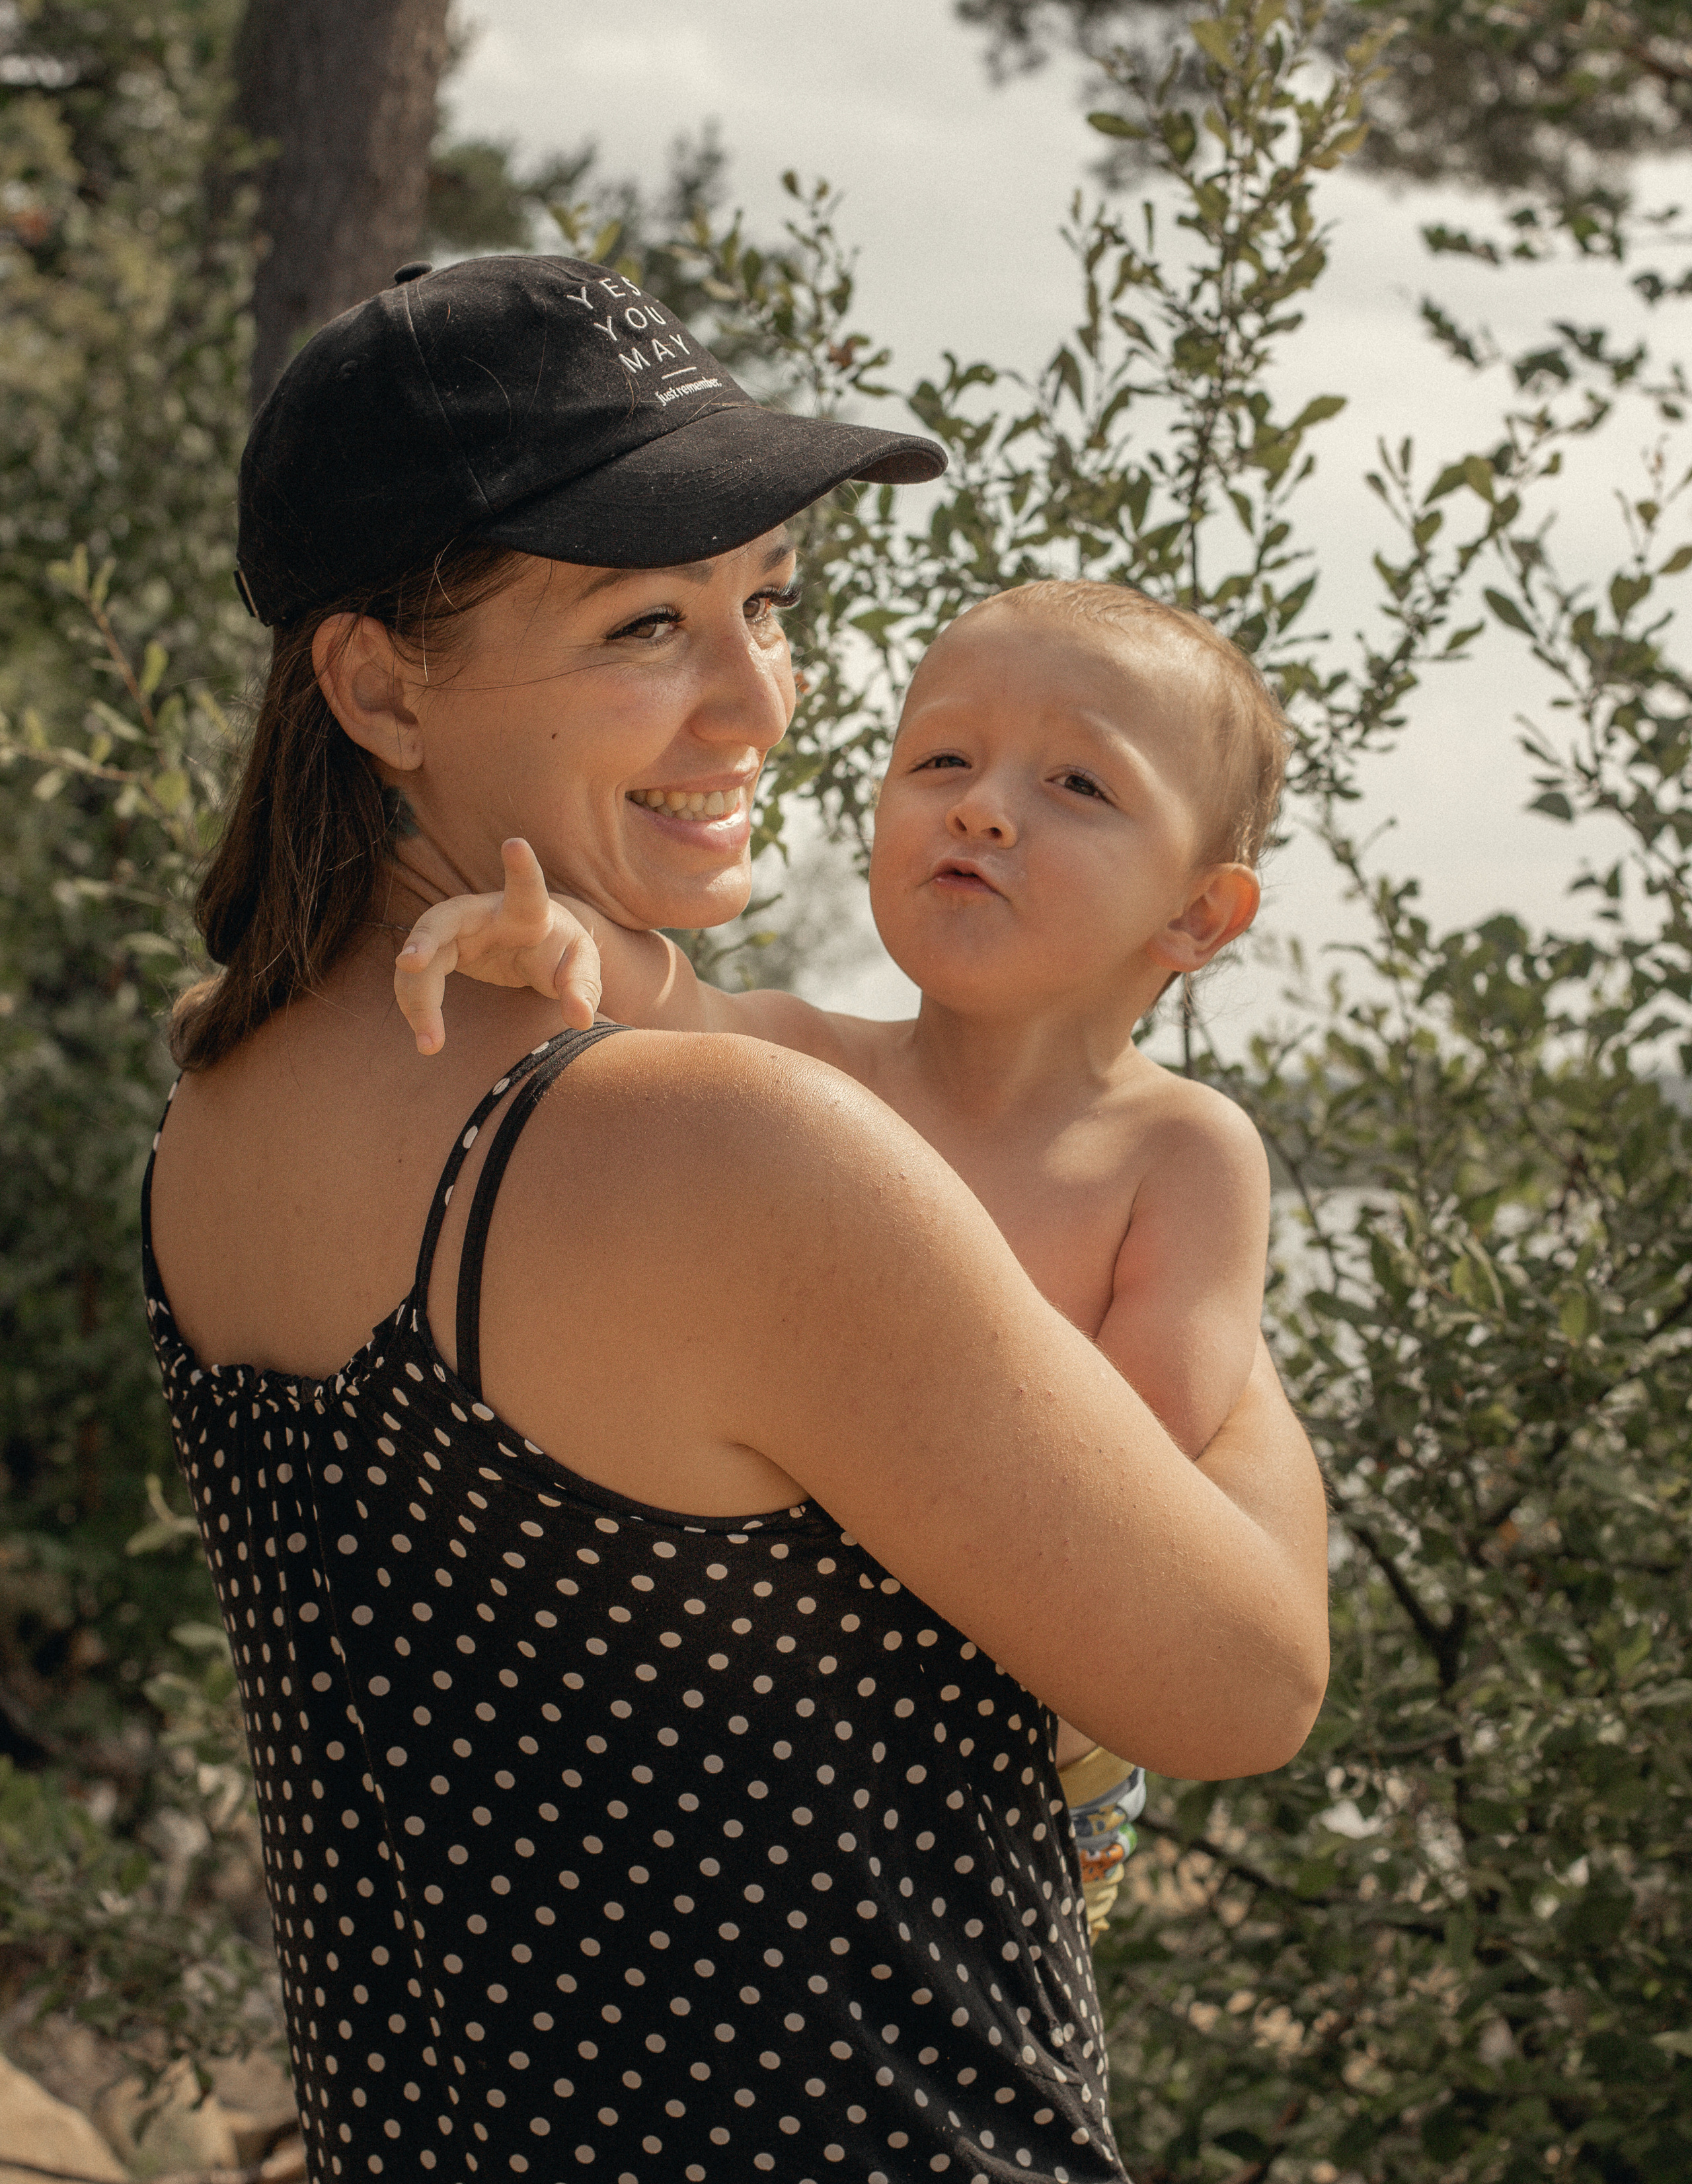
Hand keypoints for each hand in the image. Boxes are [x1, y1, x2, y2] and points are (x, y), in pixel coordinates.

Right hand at [394, 838, 603, 1054]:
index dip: (521, 867)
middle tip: (410, 964)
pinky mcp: (440, 952)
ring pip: (421, 958)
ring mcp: (456, 931)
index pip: (526, 886)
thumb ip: (583, 989)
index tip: (516, 844)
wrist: (533, 947)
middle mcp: (482, 915)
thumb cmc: (559, 950)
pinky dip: (416, 1007)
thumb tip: (580, 1019)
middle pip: (444, 919)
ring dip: (418, 999)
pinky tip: (426, 1039)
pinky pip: (416, 978)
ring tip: (430, 1044)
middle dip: (425, 938)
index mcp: (527, 910)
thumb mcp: (580, 967)